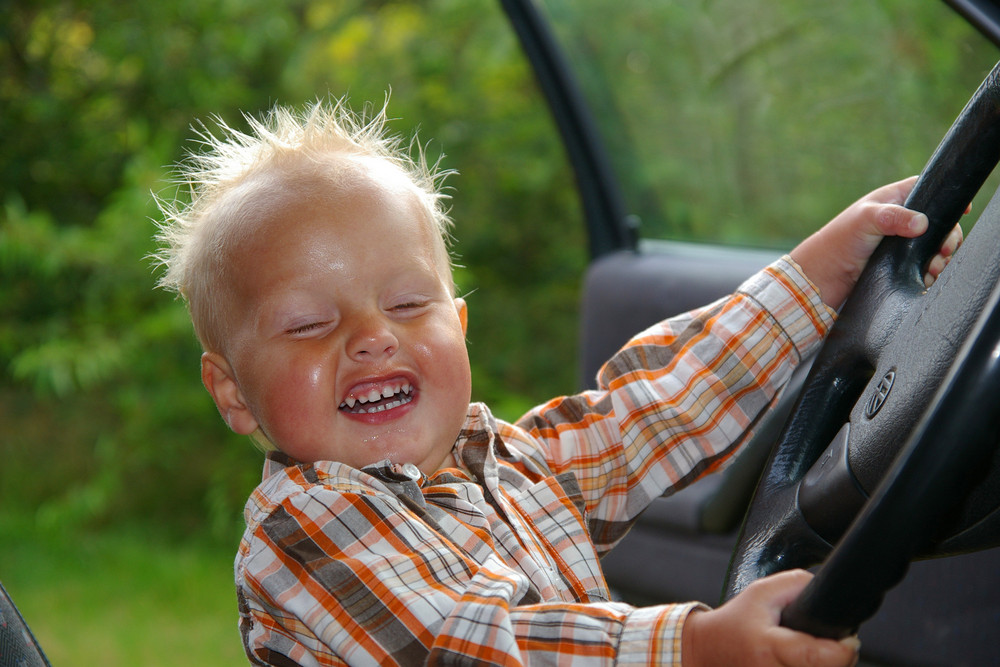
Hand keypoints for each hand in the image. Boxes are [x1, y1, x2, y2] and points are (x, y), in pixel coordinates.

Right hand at [681, 570, 858, 666]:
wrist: (709, 650)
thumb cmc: (734, 623)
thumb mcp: (761, 592)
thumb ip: (796, 585)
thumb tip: (826, 592)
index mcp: (769, 648)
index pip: (816, 656)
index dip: (841, 650)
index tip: (850, 639)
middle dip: (839, 656)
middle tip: (833, 642)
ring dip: (827, 665)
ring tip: (817, 651)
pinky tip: (804, 661)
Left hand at [790, 176, 963, 308]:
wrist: (824, 275)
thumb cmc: (840, 240)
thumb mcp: (866, 219)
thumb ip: (893, 217)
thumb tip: (922, 223)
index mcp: (895, 200)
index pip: (929, 192)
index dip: (946, 198)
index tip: (962, 211)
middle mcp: (902, 221)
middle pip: (940, 223)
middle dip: (948, 237)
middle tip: (944, 250)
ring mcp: (903, 244)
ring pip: (935, 247)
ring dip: (941, 257)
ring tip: (935, 267)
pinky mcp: (901, 265)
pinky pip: (925, 266)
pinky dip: (932, 271)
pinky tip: (928, 277)